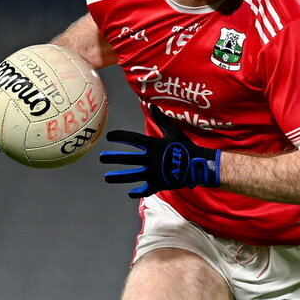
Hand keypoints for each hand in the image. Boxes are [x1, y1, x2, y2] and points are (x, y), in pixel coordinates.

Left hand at [99, 104, 220, 197]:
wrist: (198, 165)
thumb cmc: (185, 147)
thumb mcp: (173, 132)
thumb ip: (161, 120)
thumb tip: (153, 106)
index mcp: (153, 145)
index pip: (132, 139)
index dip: (120, 137)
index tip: (109, 136)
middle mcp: (151, 159)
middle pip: (128, 159)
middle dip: (113, 158)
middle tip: (101, 158)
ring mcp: (154, 173)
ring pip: (132, 176)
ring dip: (118, 177)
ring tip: (107, 177)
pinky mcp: (159, 184)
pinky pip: (145, 189)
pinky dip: (137, 192)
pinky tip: (129, 192)